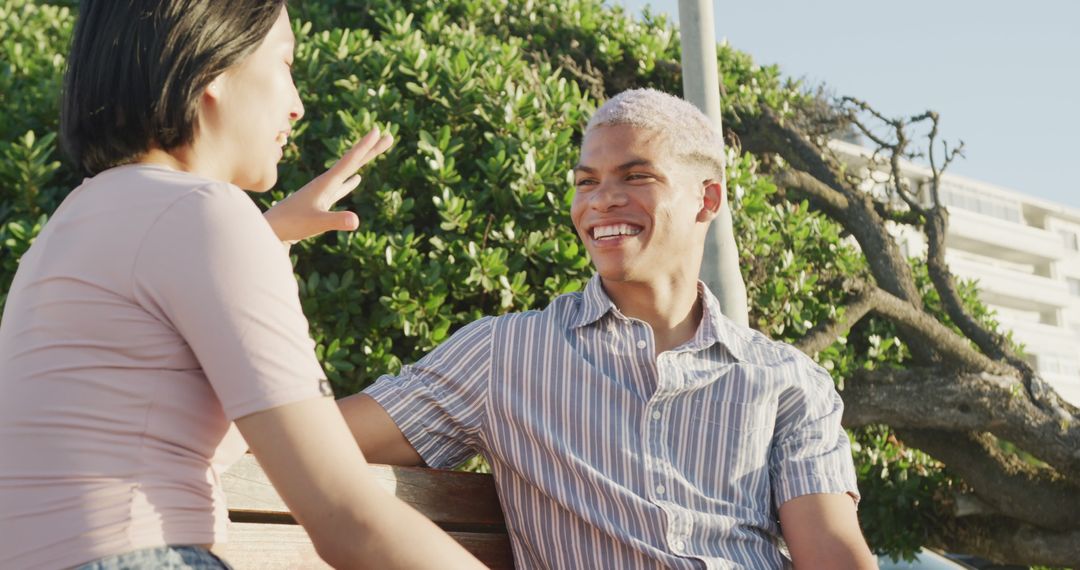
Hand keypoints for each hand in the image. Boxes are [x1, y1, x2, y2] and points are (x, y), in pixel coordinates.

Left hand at [264, 127, 393, 243]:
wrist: (272, 230)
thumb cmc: (291, 225)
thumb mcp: (317, 223)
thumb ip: (336, 220)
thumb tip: (357, 221)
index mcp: (326, 182)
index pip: (349, 160)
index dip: (365, 146)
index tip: (377, 130)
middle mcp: (326, 182)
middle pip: (353, 162)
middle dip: (371, 149)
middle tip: (389, 136)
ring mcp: (324, 191)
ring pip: (349, 172)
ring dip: (364, 161)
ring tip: (376, 151)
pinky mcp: (322, 202)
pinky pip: (341, 188)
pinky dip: (350, 182)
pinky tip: (357, 179)